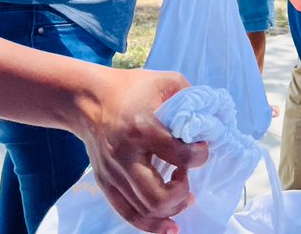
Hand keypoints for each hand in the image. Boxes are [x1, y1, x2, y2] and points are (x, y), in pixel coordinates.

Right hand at [80, 69, 208, 233]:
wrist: (88, 98)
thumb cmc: (132, 88)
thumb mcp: (166, 81)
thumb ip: (191, 98)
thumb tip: (212, 119)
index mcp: (142, 128)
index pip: (180, 156)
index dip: (200, 156)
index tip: (201, 149)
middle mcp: (124, 155)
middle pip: (158, 196)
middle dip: (182, 193)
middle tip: (187, 177)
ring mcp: (112, 173)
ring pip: (145, 210)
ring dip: (172, 208)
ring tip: (181, 194)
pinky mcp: (105, 183)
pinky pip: (128, 214)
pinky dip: (151, 225)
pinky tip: (170, 224)